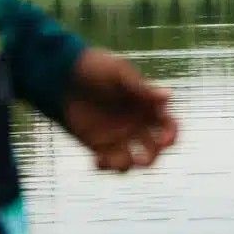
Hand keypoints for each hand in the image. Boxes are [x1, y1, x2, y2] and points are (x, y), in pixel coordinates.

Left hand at [63, 49, 177, 172]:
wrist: (62, 75)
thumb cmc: (95, 67)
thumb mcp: (119, 73)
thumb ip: (141, 88)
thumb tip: (168, 96)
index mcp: (146, 105)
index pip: (168, 125)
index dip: (170, 135)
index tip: (163, 139)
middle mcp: (136, 123)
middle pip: (155, 149)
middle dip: (152, 157)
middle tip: (141, 159)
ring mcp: (118, 135)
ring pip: (133, 161)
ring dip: (128, 166)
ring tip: (112, 161)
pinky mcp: (98, 144)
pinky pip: (109, 162)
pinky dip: (106, 166)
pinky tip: (97, 160)